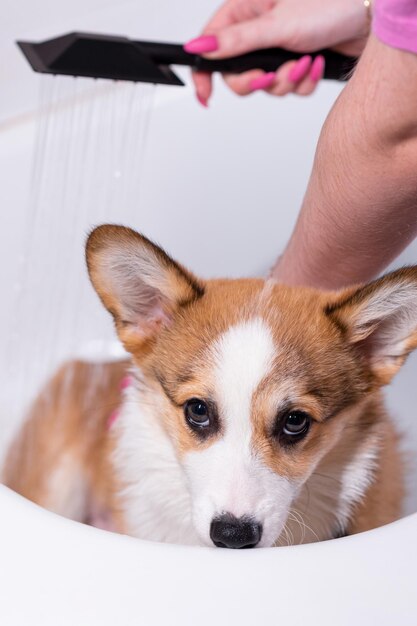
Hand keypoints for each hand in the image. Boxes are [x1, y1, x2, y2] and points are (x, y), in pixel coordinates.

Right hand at [185, 0, 370, 104]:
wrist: (369, 18)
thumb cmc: (330, 5)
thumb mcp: (276, 26)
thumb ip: (237, 42)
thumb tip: (201, 48)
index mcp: (246, 12)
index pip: (212, 46)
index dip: (205, 74)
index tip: (206, 96)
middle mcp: (260, 31)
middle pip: (239, 75)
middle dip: (259, 82)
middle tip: (271, 77)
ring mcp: (279, 49)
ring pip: (267, 85)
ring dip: (287, 81)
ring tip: (304, 62)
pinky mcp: (297, 62)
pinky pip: (290, 87)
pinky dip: (303, 82)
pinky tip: (315, 64)